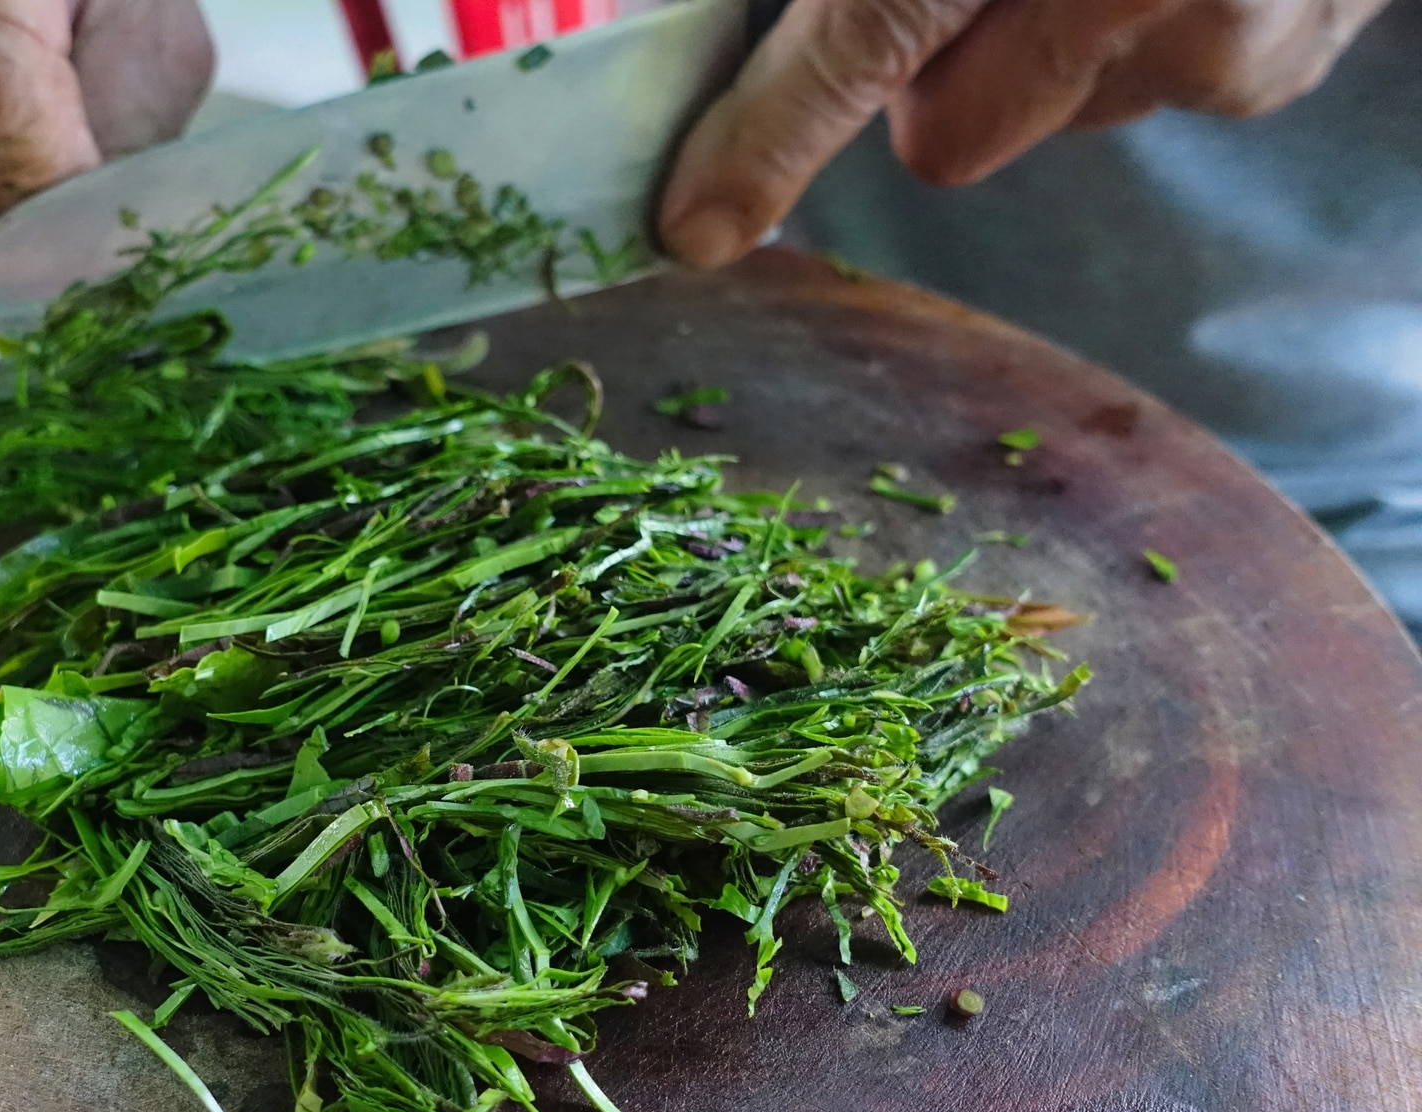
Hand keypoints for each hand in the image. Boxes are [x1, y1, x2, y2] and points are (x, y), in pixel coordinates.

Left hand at [660, 0, 1391, 267]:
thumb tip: (815, 28)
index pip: (868, 32)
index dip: (767, 138)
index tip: (695, 223)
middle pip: (945, 134)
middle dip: (927, 75)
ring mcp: (1222, 39)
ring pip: (1046, 113)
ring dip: (1040, 44)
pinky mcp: (1276, 69)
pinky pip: (1142, 94)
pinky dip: (1132, 37)